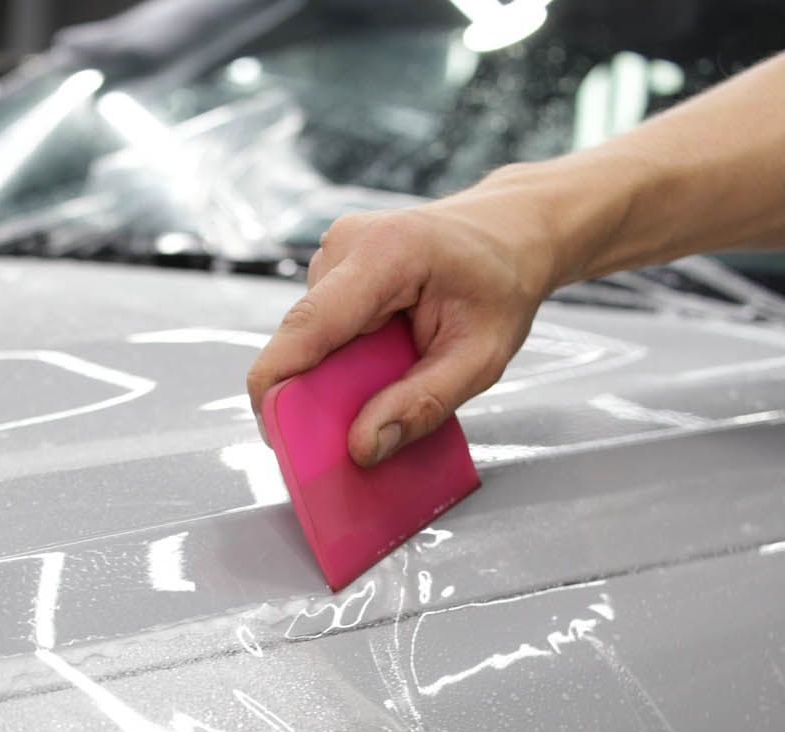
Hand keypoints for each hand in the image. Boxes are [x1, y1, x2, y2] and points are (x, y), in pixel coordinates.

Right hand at [245, 184, 559, 465]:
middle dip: (318, 389)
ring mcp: (334, 251)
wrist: (510, 231)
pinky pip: (320, 326)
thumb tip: (361, 447)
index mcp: (385, 254)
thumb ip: (422, 404)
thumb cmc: (501, 285)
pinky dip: (342, 354)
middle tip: (359, 426)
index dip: (277, 382)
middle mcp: (346, 244)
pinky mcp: (332, 265)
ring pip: (309, 336)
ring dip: (336, 371)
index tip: (273, 434)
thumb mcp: (481, 358)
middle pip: (302, 337)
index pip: (308, 325)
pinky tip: (382, 355)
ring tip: (391, 373)